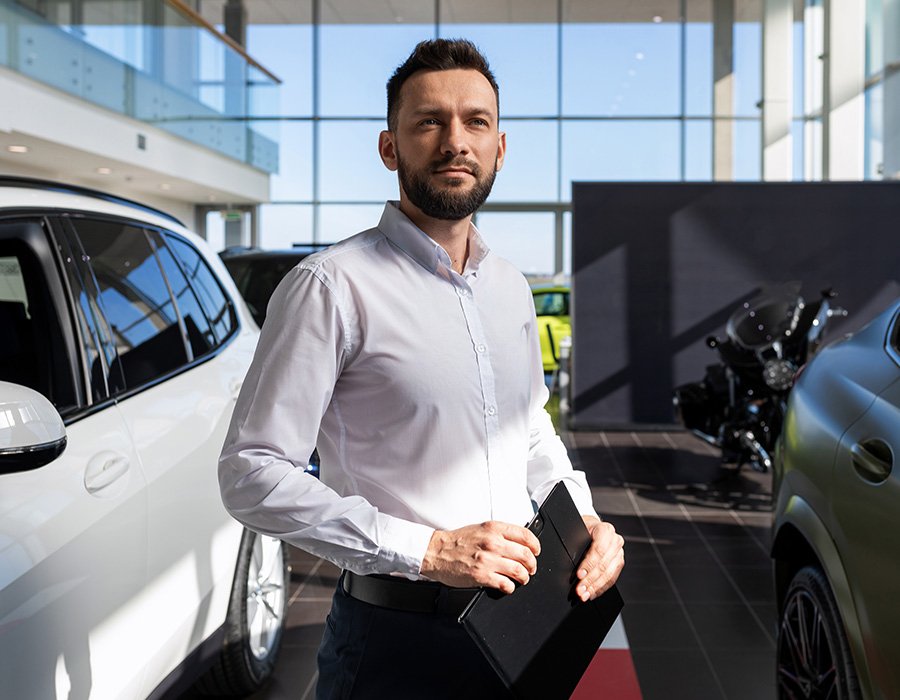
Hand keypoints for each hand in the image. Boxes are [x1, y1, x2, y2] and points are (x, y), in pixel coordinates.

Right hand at [420, 521, 540, 593]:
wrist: (436, 551)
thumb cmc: (457, 541)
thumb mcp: (480, 528)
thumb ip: (499, 533)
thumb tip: (519, 542)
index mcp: (493, 529)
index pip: (526, 535)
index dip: (536, 546)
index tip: (536, 551)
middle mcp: (492, 543)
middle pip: (526, 555)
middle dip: (532, 564)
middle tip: (531, 568)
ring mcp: (487, 560)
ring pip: (519, 571)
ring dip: (524, 577)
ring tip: (522, 578)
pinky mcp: (481, 576)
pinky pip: (505, 584)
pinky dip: (510, 587)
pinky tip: (507, 585)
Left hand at [575, 516, 624, 601]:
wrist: (592, 528)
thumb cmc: (583, 530)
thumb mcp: (577, 532)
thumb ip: (576, 545)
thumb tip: (568, 562)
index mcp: (605, 530)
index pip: (598, 550)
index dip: (588, 564)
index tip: (579, 575)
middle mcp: (615, 541)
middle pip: (603, 564)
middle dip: (590, 580)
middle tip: (580, 589)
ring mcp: (619, 553)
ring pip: (609, 574)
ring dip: (595, 587)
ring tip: (585, 594)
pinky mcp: (619, 563)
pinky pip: (612, 579)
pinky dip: (601, 588)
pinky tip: (592, 593)